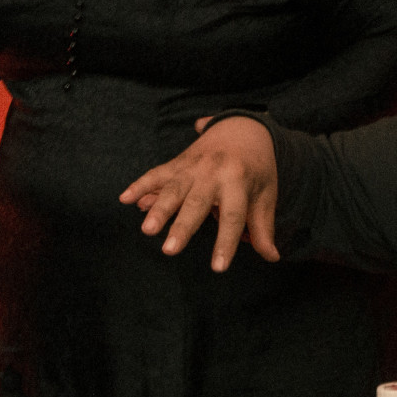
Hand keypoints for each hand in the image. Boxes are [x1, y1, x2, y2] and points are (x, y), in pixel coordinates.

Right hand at [119, 116, 278, 271]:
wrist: (243, 128)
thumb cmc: (257, 169)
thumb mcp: (265, 194)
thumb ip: (263, 226)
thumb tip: (271, 257)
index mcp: (239, 181)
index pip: (233, 217)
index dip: (226, 243)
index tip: (218, 268)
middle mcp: (214, 172)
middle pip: (197, 203)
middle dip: (182, 227)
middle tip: (169, 250)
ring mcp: (193, 166)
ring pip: (173, 189)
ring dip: (158, 208)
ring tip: (147, 229)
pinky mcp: (178, 162)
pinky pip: (157, 173)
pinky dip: (140, 184)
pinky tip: (124, 198)